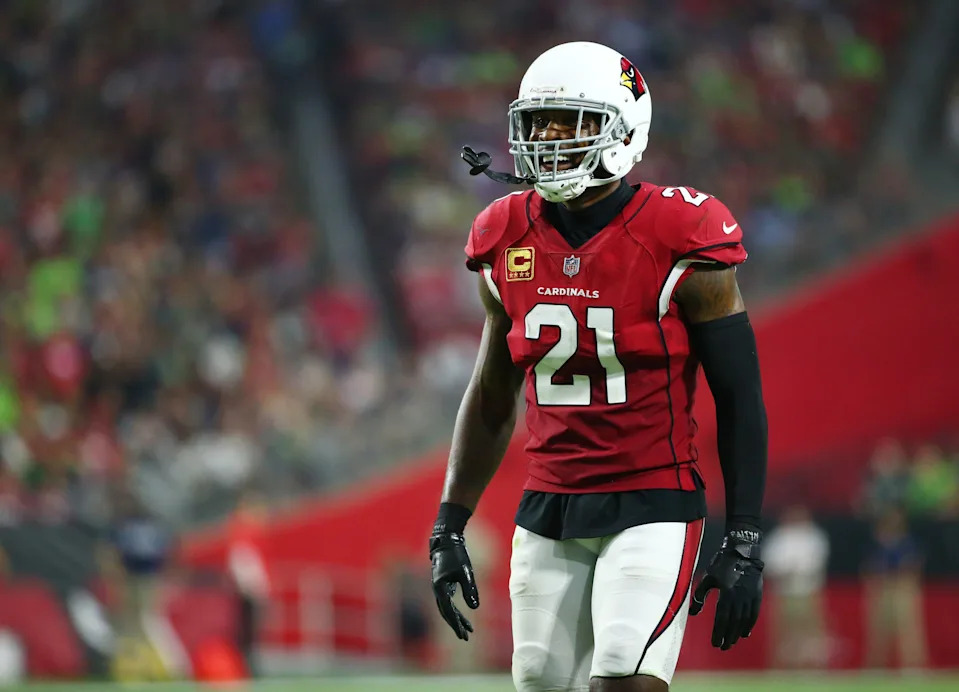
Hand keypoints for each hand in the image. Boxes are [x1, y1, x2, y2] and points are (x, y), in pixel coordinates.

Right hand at [430, 529, 479, 640]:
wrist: (447, 538)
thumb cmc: (456, 555)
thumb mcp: (466, 572)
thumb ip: (470, 590)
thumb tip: (475, 608)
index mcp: (440, 588)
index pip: (448, 611)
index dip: (456, 624)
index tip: (464, 635)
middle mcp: (437, 590)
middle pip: (446, 613)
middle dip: (456, 625)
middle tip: (465, 637)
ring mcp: (439, 587)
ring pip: (447, 608)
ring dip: (457, 618)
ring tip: (469, 629)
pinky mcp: (444, 583)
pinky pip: (449, 600)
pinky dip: (456, 608)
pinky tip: (463, 614)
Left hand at [689, 528, 763, 649]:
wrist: (743, 551)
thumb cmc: (722, 563)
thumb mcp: (708, 577)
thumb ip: (700, 595)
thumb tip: (693, 612)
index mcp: (726, 592)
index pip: (722, 618)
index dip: (718, 632)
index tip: (715, 643)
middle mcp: (739, 597)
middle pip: (733, 622)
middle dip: (727, 637)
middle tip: (723, 647)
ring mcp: (750, 596)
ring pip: (744, 620)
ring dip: (737, 633)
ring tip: (731, 642)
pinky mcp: (757, 595)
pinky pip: (754, 614)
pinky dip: (749, 625)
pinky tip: (744, 633)